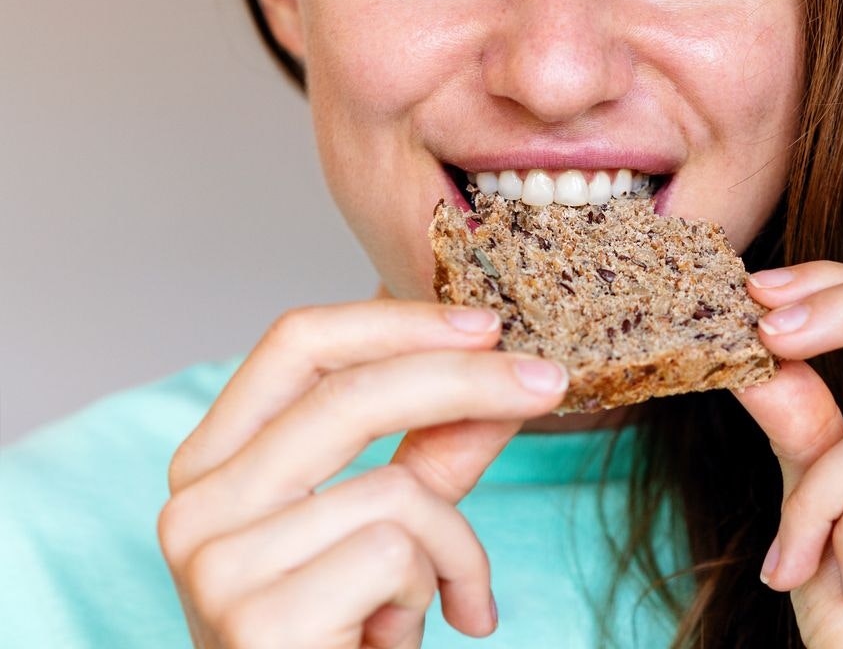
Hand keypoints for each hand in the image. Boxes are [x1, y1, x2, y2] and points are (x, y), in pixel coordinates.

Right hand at [157, 299, 567, 647]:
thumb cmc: (343, 633)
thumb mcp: (392, 528)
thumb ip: (435, 453)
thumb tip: (505, 376)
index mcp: (214, 464)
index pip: (295, 344)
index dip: (398, 321)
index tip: (487, 323)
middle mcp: (196, 506)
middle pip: (348, 394)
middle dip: (468, 381)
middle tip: (549, 382)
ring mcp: (218, 565)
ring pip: (394, 491)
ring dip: (455, 546)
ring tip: (444, 598)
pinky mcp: (259, 620)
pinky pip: (399, 555)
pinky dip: (440, 589)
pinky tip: (402, 636)